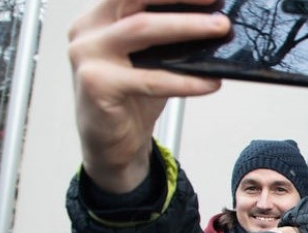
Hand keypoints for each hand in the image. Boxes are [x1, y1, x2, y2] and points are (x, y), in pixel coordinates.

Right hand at [67, 0, 228, 192]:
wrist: (112, 145)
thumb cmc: (131, 99)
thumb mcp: (151, 61)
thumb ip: (169, 39)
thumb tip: (212, 21)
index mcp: (99, 18)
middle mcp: (88, 31)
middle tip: (218, 8)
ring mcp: (88, 55)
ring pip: (142, 30)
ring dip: (188, 27)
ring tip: (219, 30)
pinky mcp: (96, 83)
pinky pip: (150, 78)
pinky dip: (184, 80)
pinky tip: (210, 82)